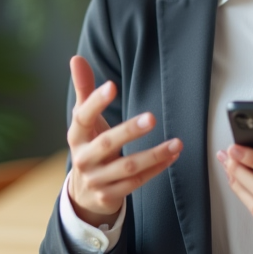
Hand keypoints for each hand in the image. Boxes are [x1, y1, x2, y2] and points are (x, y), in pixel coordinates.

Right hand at [67, 56, 180, 227]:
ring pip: (128, 167)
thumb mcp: (84, 121)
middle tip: (152, 117)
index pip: (82, 117)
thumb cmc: (90, 146)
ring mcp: (96, 179)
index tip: (112, 86)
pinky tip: (173, 156)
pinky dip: (157, 169)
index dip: (95, 102)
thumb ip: (84, 90)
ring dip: (154, 154)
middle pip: (108, 144)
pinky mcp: (110, 196)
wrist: (84, 193)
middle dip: (130, 131)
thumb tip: (76, 58)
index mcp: (76, 136)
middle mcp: (83, 158)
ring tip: (176, 143)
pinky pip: (137, 183)